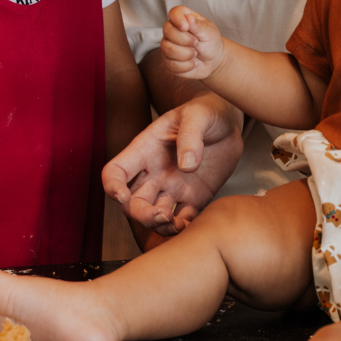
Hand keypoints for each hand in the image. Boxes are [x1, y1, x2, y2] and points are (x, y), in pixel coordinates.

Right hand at [100, 91, 243, 236]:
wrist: (229, 123)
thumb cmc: (206, 111)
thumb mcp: (198, 114)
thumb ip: (191, 135)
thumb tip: (186, 166)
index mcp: (145, 149)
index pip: (115, 171)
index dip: (112, 186)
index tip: (122, 196)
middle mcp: (154, 172)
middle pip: (132, 202)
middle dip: (141, 214)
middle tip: (162, 215)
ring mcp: (172, 187)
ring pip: (153, 215)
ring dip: (159, 225)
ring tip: (176, 223)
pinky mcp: (193, 198)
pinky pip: (180, 219)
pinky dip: (181, 228)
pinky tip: (189, 226)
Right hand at [161, 6, 224, 79]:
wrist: (213, 60)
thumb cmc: (211, 42)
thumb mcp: (210, 33)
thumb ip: (199, 26)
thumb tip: (189, 17)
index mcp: (184, 18)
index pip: (174, 13)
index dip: (177, 19)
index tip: (186, 27)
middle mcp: (172, 30)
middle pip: (167, 31)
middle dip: (185, 40)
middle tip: (196, 42)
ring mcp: (168, 45)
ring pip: (167, 49)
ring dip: (186, 54)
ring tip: (195, 53)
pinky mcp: (168, 61)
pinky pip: (171, 64)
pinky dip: (186, 66)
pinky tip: (193, 63)